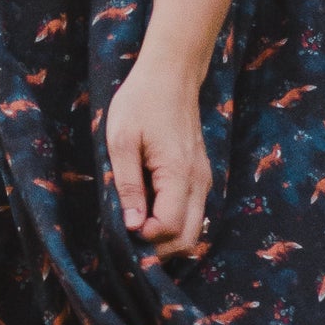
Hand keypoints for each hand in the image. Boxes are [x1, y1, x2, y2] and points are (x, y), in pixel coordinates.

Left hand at [104, 55, 210, 258]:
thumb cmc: (141, 102)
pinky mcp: (200, 176)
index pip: (169, 228)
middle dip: (158, 249)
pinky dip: (174, 223)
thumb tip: (132, 226)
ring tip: (137, 227)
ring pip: (193, 230)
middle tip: (128, 240)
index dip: (145, 237)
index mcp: (179, 173)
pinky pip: (192, 213)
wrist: (171, 75)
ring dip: (167, 238)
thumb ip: (128, 185)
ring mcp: (203, 180)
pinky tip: (149, 211)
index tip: (122, 228)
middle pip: (187, 239)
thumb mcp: (122, 141)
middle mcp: (199, 182)